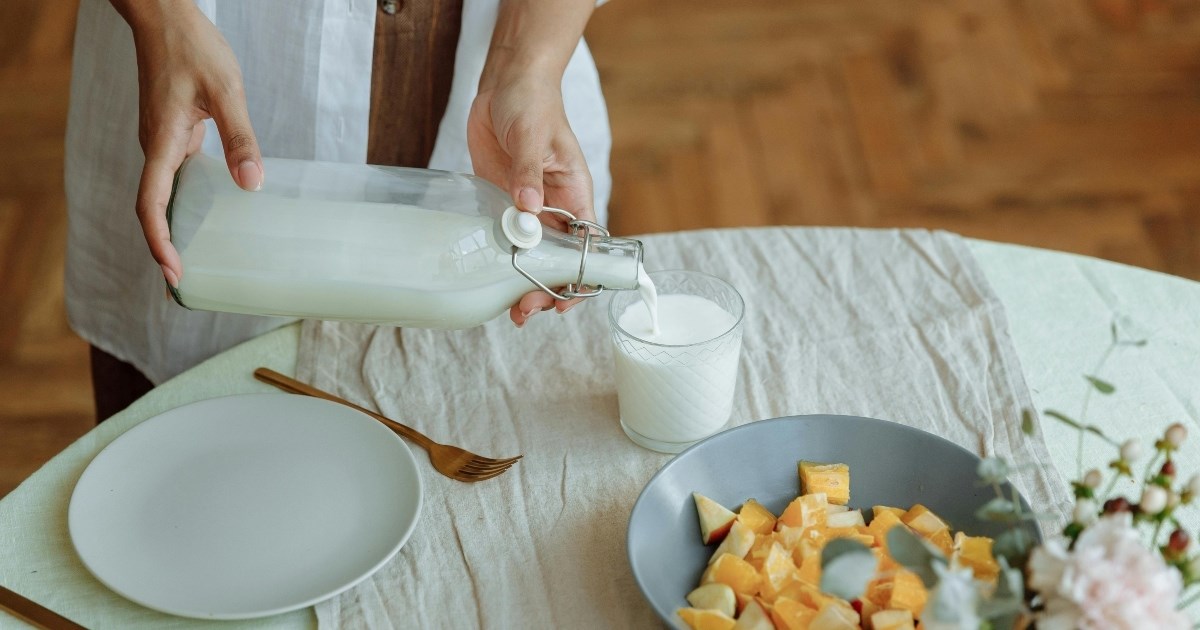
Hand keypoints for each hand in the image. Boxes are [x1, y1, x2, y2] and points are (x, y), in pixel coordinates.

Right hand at [114, 0, 262, 286]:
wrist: (164, 17)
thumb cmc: (193, 48)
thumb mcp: (226, 91)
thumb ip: (240, 138)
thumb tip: (251, 183)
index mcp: (162, 142)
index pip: (151, 204)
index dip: (159, 243)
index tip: (174, 272)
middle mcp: (155, 147)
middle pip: (154, 208)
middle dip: (167, 248)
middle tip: (187, 283)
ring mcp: (160, 142)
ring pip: (162, 194)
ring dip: (175, 228)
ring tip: (197, 261)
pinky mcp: (169, 134)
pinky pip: (173, 178)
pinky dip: (184, 204)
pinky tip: (208, 216)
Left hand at [467, 76, 594, 326]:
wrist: (505, 84)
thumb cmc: (533, 103)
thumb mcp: (534, 135)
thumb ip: (529, 173)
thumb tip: (528, 208)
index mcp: (575, 194)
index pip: (587, 247)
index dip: (580, 277)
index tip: (565, 300)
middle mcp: (554, 208)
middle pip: (557, 261)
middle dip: (545, 288)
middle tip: (524, 309)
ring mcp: (527, 208)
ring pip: (530, 257)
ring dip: (522, 283)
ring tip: (509, 308)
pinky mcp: (502, 202)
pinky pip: (504, 239)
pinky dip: (499, 262)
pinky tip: (489, 279)